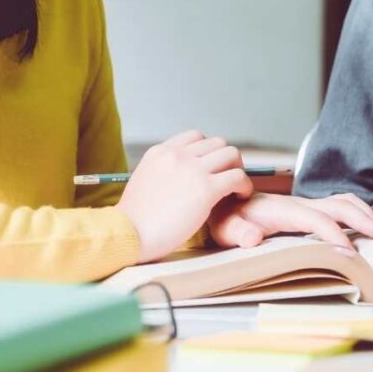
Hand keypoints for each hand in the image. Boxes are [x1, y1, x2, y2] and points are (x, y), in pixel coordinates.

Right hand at [116, 131, 252, 262]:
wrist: (128, 234)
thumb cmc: (135, 220)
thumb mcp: (145, 182)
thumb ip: (163, 173)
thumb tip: (176, 177)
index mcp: (161, 151)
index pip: (196, 137)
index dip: (209, 152)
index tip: (212, 169)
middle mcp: (177, 155)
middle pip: (218, 143)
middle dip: (227, 160)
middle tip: (228, 181)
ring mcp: (193, 170)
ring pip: (231, 155)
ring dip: (238, 171)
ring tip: (236, 190)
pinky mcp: (206, 189)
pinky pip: (237, 177)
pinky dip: (244, 186)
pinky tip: (239, 197)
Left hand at [207, 193, 372, 252]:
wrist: (221, 201)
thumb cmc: (224, 218)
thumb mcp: (224, 228)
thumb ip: (237, 232)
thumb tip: (254, 238)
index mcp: (282, 209)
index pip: (315, 219)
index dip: (333, 235)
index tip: (350, 254)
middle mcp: (299, 204)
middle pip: (340, 206)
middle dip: (366, 220)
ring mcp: (305, 206)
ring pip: (344, 203)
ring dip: (367, 215)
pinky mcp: (307, 210)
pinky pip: (338, 208)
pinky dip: (359, 214)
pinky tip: (371, 225)